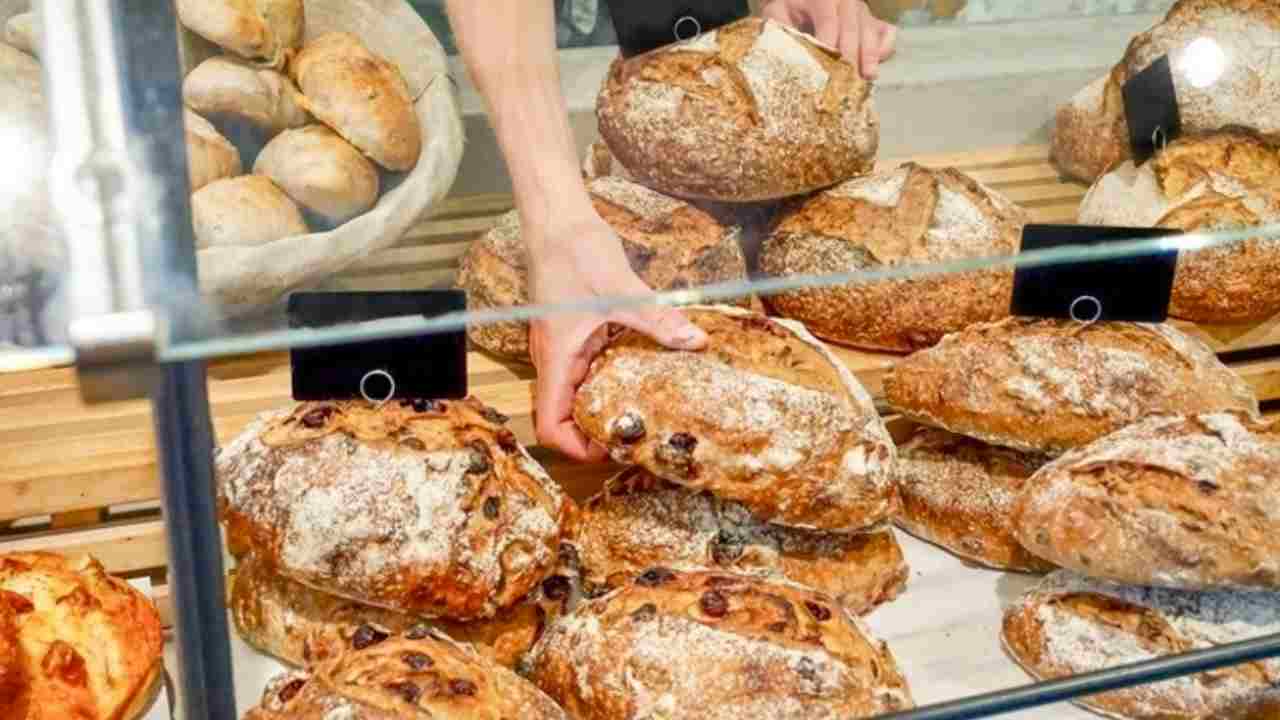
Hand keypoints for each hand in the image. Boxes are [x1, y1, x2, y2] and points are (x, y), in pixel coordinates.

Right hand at [526, 214, 707, 461]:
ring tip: (645, 411)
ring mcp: (564, 345)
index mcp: (557, 358)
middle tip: (639, 434)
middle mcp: (555, 359)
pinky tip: (644, 371)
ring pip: (577, 393)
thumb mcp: (620, 289)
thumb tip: (694, 341)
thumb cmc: (574, 252)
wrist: (558, 219)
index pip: (549, 424)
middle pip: (564, 416)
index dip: (575, 447)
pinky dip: (610, 379)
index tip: (611, 448)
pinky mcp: (576, 332)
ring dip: (604, 407)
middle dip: (596, 433)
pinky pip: (588, 368)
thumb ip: (656, 319)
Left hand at [761, 0, 896, 78]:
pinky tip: (875, 66)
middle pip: (851, 27)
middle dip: (850, 54)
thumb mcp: (777, 13)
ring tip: (868, 77)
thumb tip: (780, 49)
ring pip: (870, 31)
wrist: (802, 2)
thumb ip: (778, 27)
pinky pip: (886, 32)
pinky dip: (883, 49)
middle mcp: (845, 1)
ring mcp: (861, 10)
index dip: (828, 42)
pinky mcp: (872, 21)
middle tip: (847, 79)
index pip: (828, 19)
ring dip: (870, 55)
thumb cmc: (789, 11)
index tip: (825, 66)